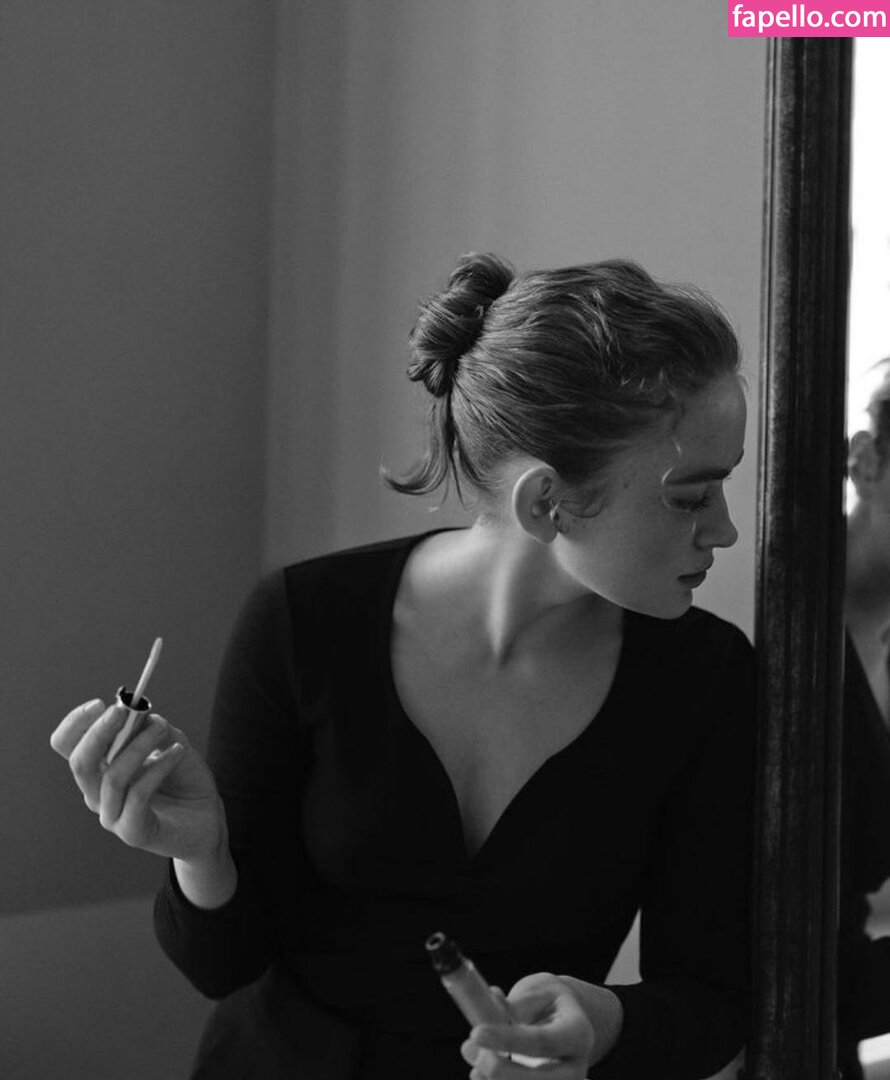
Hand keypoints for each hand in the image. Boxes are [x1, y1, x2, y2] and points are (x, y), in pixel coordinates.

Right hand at [51, 699, 227, 862]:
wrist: (206, 817)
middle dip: (98, 732)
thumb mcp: (171, 742)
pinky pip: (138, 795)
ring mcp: (113, 815)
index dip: (77, 723)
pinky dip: (159, 767)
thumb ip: (153, 728)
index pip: (68, 745)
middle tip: (122, 712)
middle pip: (80, 762)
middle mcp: (98, 792)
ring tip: (162, 728)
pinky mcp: (133, 832)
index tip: (100, 704)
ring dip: (138, 745)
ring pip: (112, 777)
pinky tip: (179, 751)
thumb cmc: (184, 779)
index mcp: (99, 768)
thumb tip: (140, 715)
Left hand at [461, 973, 595, 1078]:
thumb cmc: (548, 1003)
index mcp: (578, 1033)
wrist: (566, 1021)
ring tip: (472, 1056)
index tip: (476, 1032)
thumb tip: (490, 1002)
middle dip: (500, 1071)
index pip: (542, 1042)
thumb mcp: (537, 991)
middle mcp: (576, 1068)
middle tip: (469, 1048)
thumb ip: (514, 1003)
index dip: (507, 1040)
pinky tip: (479, 1074)